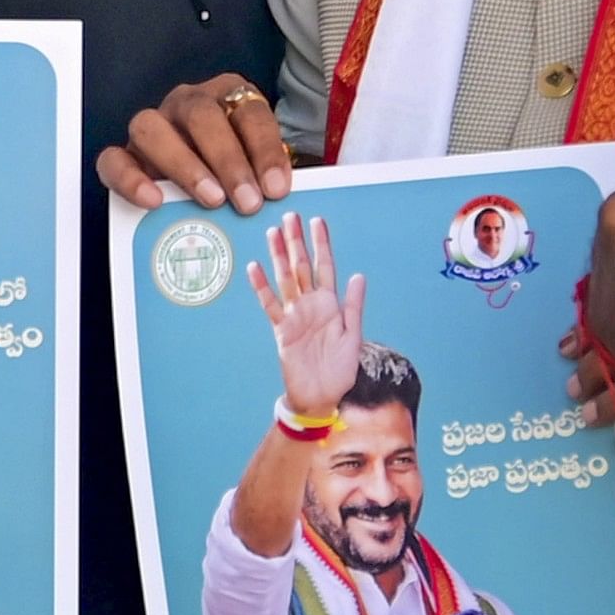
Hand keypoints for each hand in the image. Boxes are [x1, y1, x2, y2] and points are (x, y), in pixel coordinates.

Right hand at [101, 73, 291, 213]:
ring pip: (153, 129)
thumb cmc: (238, 174)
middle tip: (247, 201)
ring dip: (184, 166)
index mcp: (228, 96)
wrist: (204, 184)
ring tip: (210, 200)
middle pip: (201, 115)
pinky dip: (131, 179)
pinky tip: (154, 201)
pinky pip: (114, 159)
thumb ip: (273, 176)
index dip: (265, 149)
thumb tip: (292, 195)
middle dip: (227, 160)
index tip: (276, 188)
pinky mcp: (124, 155)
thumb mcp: (263, 169)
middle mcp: (187, 103)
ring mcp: (152, 126)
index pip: (249, 111)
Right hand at [251, 212, 364, 420]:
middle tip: (290, 217)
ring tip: (274, 233)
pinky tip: (256, 268)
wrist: (321, 397)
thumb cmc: (339, 370)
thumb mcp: (353, 337)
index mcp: (331, 305)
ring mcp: (295, 316)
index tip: (317, 221)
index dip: (322, 244)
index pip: (325, 267)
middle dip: (297, 242)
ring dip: (280, 256)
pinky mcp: (281, 330)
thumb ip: (353, 306)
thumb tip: (358, 276)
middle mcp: (311, 305)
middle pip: (302, 267)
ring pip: (285, 279)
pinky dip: (262, 287)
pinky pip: (270, 304)